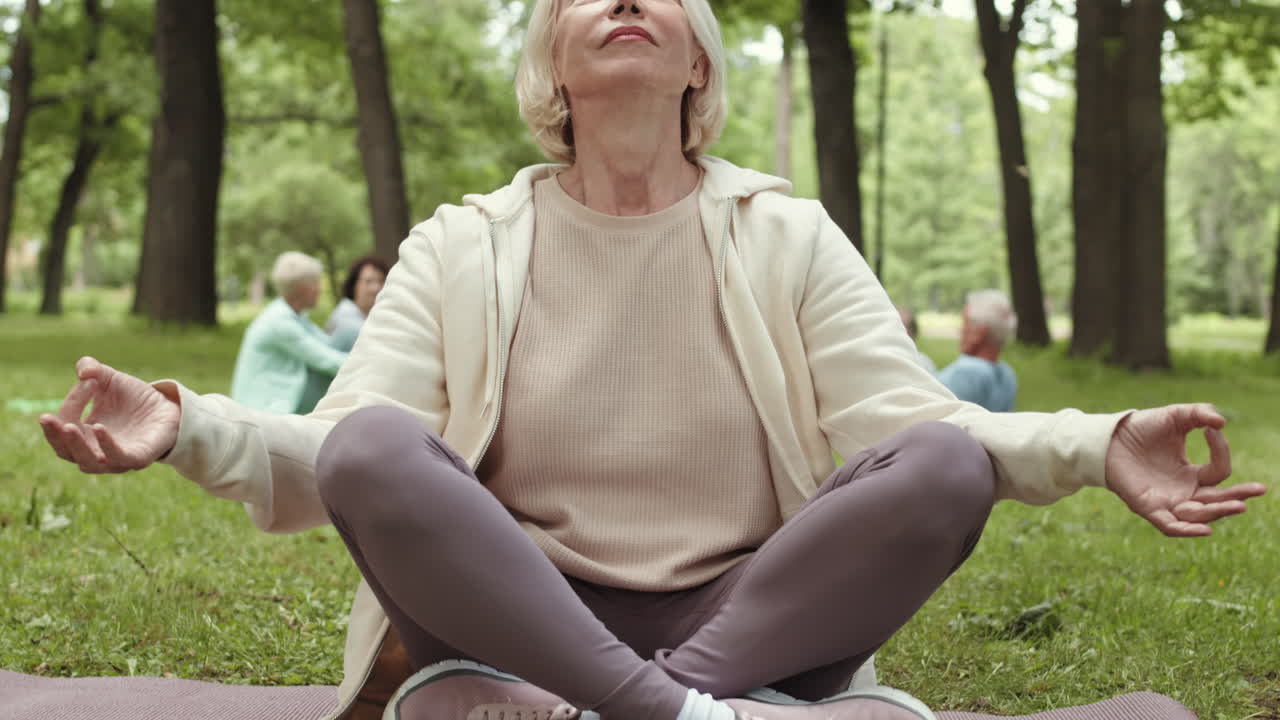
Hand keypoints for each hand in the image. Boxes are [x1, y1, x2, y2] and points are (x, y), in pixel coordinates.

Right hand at [38, 356, 180, 473]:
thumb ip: (92, 369)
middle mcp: (96, 452)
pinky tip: (100, 427)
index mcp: (84, 435)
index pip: (65, 427)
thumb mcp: (109, 378)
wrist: (168, 406)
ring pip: (89, 463)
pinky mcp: (140, 458)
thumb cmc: (133, 397)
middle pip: (67, 452)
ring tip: (69, 426)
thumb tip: (84, 371)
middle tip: (46, 419)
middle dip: (55, 436)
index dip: (67, 406)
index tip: (85, 382)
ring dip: (77, 445)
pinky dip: (108, 446)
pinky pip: (120, 458)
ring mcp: (118, 458)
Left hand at [1105, 403, 1265, 536]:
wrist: (1108, 437)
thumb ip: (1199, 414)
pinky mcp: (1148, 508)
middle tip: (1259, 489)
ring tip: (1238, 505)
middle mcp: (1183, 491)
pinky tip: (1205, 529)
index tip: (1212, 430)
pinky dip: (1187, 530)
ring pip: (1199, 515)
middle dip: (1238, 497)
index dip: (1221, 451)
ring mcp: (1167, 502)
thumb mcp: (1175, 417)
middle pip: (1217, 501)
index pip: (1219, 471)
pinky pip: (1171, 526)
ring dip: (1218, 511)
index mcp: (1192, 474)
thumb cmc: (1142, 428)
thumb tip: (1221, 422)